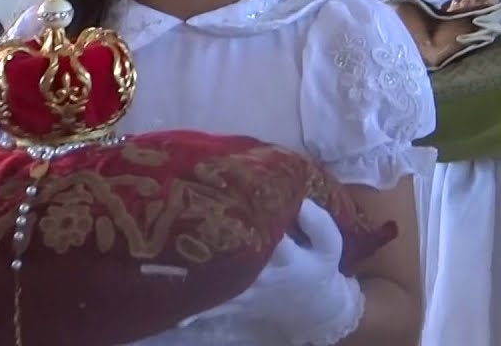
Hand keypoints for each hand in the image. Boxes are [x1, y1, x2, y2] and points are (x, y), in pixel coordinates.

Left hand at [180, 200, 364, 345]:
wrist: (315, 308)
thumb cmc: (319, 268)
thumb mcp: (331, 245)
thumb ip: (319, 223)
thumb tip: (300, 202)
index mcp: (285, 256)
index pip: (263, 231)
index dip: (245, 213)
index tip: (225, 192)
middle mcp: (260, 274)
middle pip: (232, 252)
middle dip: (211, 233)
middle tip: (186, 209)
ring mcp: (245, 291)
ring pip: (218, 277)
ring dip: (196, 263)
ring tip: (171, 246)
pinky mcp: (235, 303)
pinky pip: (212, 304)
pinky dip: (193, 304)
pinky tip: (170, 299)